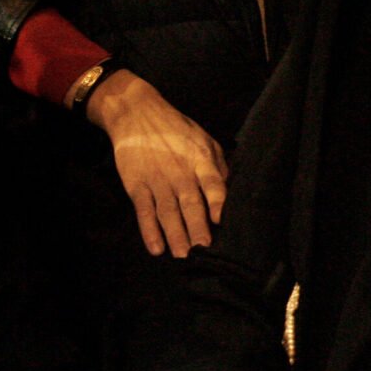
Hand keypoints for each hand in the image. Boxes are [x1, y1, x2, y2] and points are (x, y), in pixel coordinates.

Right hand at [85, 69, 227, 256]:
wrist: (136, 114)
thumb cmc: (178, 130)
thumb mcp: (205, 141)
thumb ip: (218, 167)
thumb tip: (233, 193)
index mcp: (200, 160)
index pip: (212, 183)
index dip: (217, 201)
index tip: (221, 219)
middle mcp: (179, 172)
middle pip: (190, 204)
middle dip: (197, 228)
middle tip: (204, 250)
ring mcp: (156, 180)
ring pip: (167, 212)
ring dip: (175, 236)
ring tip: (183, 256)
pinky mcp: (136, 185)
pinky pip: (144, 212)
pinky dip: (149, 231)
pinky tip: (156, 248)